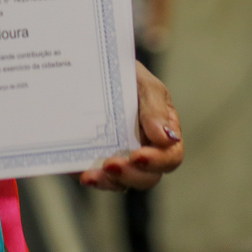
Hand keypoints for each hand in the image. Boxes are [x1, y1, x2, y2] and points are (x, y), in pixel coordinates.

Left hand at [80, 61, 182, 190]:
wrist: (92, 68)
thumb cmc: (127, 76)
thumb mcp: (144, 84)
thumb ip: (155, 107)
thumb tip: (166, 138)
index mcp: (163, 134)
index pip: (170, 157)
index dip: (157, 161)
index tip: (138, 156)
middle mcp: (143, 151)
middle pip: (147, 178)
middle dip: (131, 175)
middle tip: (111, 165)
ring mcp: (119, 158)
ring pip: (121, 183)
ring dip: (108, 182)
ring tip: (91, 175)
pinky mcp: (95, 160)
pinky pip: (95, 176)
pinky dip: (90, 177)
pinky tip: (81, 172)